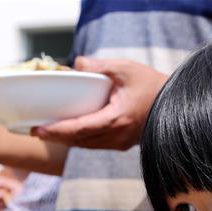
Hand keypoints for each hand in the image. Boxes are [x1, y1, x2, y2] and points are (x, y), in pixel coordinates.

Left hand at [33, 57, 168, 149]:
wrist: (176, 103)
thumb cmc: (152, 85)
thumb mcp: (125, 69)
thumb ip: (100, 66)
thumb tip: (77, 64)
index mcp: (116, 120)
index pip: (79, 129)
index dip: (57, 131)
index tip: (39, 130)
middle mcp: (116, 136)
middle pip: (79, 141)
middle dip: (56, 137)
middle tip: (36, 131)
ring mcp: (120, 143)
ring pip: (86, 145)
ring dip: (67, 140)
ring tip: (48, 132)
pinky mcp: (122, 143)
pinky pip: (96, 144)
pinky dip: (81, 139)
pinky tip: (70, 133)